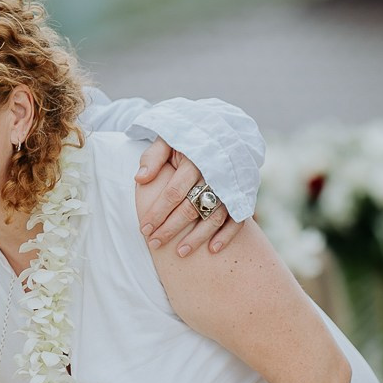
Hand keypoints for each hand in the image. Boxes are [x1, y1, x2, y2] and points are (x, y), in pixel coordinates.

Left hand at [134, 142, 240, 257]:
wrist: (220, 130)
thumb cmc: (187, 139)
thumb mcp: (168, 139)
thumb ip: (153, 157)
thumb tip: (140, 179)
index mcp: (196, 159)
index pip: (173, 192)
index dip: (157, 212)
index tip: (144, 229)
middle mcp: (215, 174)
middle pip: (191, 208)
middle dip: (171, 228)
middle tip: (154, 243)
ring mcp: (231, 186)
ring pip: (214, 216)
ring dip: (198, 237)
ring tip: (180, 252)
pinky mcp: (242, 194)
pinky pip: (238, 218)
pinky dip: (227, 235)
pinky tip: (213, 249)